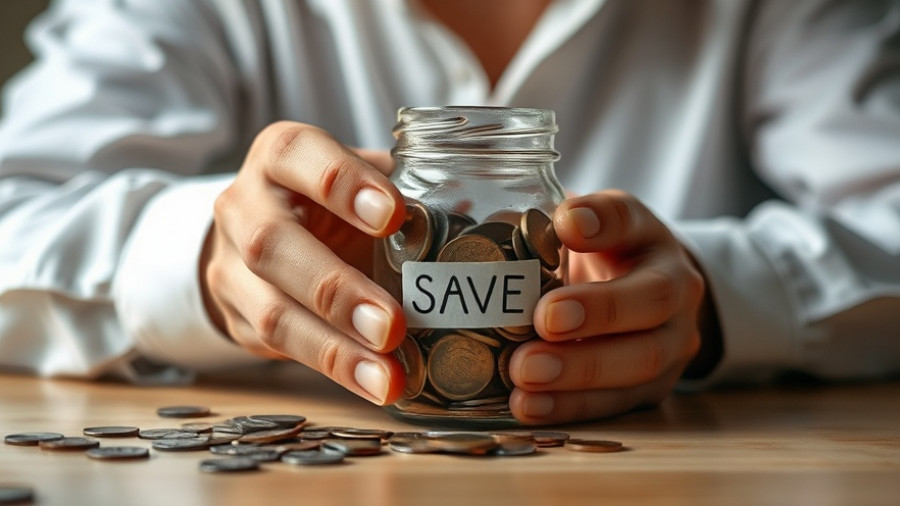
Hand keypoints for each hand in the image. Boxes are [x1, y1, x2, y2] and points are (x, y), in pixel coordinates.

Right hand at [200, 121, 407, 404]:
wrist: (263, 233)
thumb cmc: (331, 203)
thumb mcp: (362, 181)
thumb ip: (409, 190)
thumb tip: (485, 218)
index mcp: (280, 156)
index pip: (297, 156)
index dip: (342, 183)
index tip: (394, 214)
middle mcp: (245, 206)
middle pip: (274, 245)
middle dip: (336, 290)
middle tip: (392, 325)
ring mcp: (232, 266)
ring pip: (272, 311)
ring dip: (333, 349)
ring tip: (386, 376)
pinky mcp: (237, 318)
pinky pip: (279, 350)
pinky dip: (334, 370)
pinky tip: (376, 385)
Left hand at [508, 190, 705, 423]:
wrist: (640, 301)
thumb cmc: (589, 260)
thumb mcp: (569, 229)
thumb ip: (528, 221)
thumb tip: (461, 213)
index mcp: (643, 233)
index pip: (628, 217)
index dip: (600, 219)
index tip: (566, 221)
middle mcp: (672, 284)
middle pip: (652, 298)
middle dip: (598, 311)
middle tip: (545, 318)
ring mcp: (671, 341)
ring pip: (641, 359)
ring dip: (580, 370)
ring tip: (525, 373)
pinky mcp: (652, 388)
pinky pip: (616, 403)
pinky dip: (570, 407)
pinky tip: (528, 406)